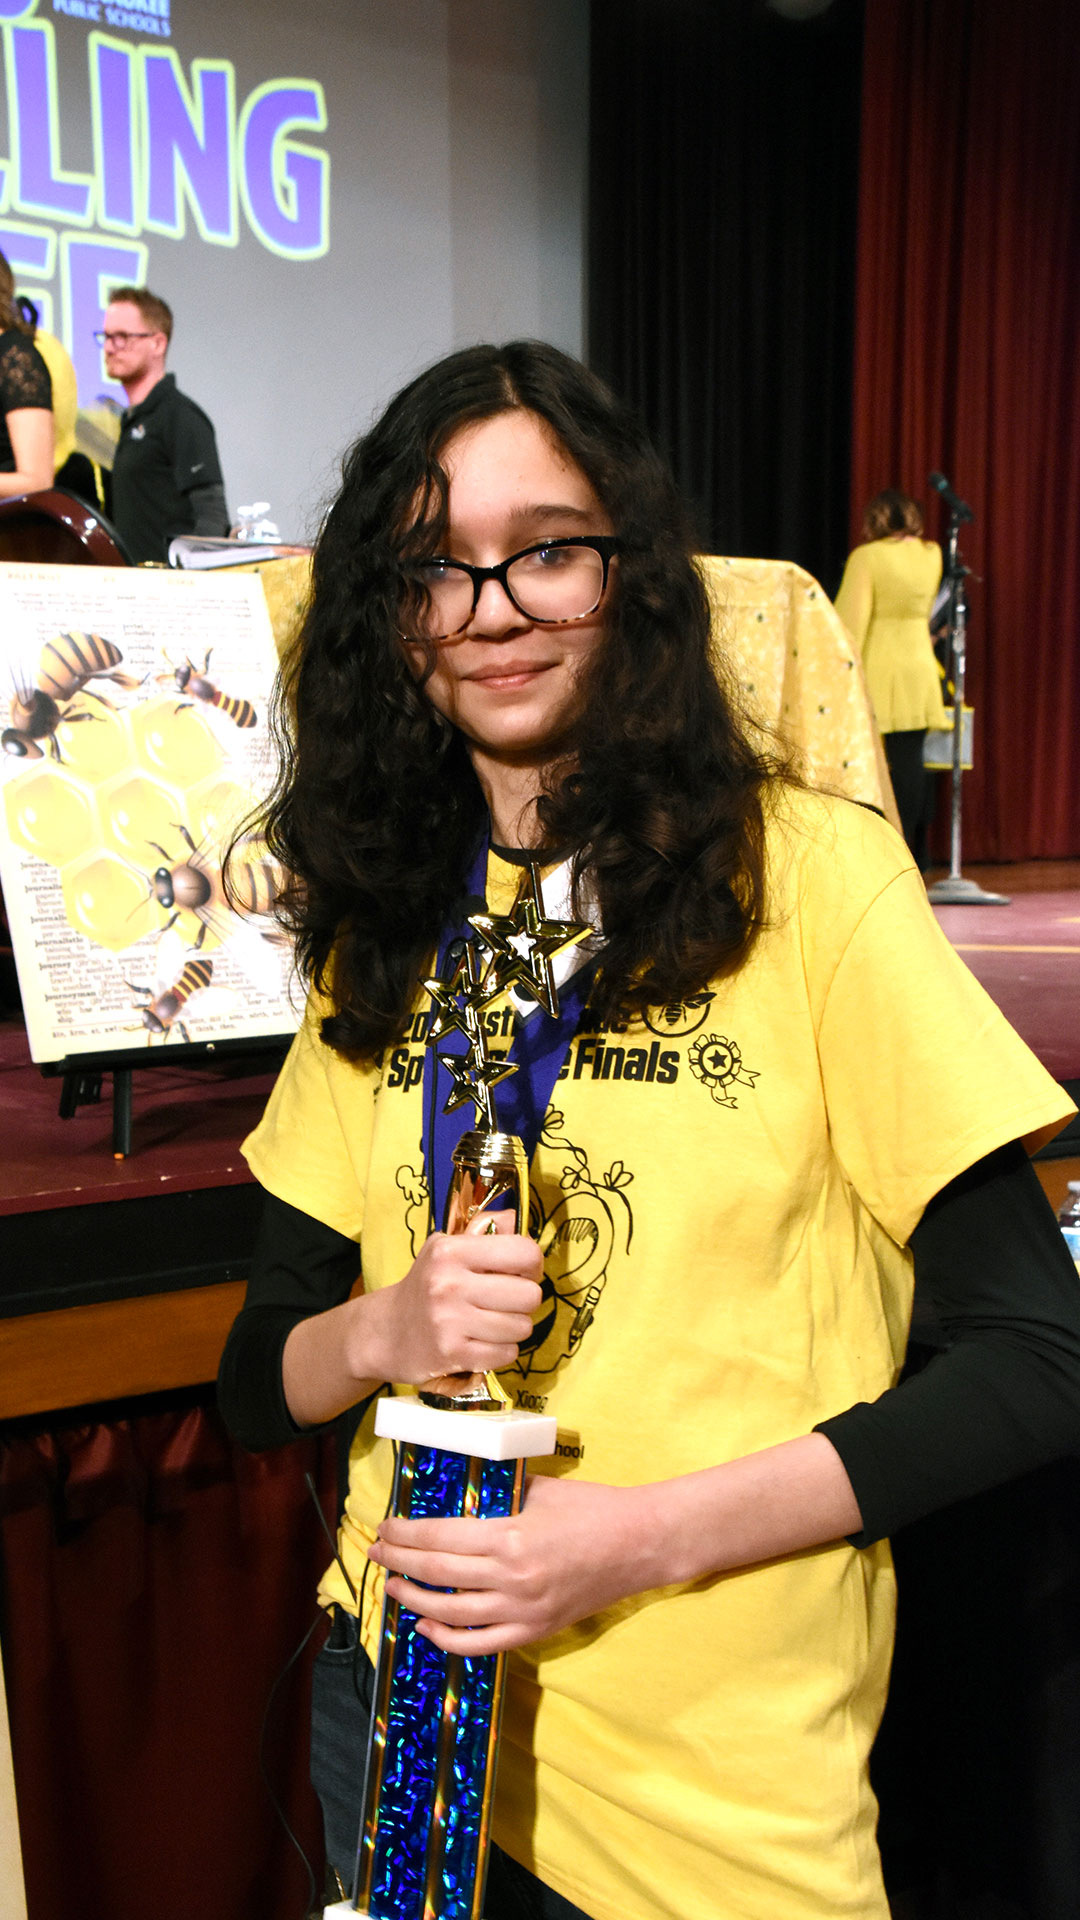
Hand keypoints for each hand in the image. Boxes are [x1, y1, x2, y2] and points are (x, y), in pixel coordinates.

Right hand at [355, 1214, 542, 1388]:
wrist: (384, 1332)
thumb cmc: (426, 1286)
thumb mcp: (446, 1248)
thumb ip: (483, 1231)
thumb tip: (514, 1219)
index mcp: (451, 1251)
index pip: (524, 1253)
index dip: (532, 1265)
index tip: (521, 1273)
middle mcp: (449, 1284)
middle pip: (529, 1295)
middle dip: (525, 1301)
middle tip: (507, 1302)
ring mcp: (450, 1322)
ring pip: (522, 1327)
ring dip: (514, 1328)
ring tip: (492, 1322)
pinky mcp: (452, 1354)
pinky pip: (507, 1353)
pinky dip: (501, 1350)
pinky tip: (482, 1342)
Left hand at [367, 1472, 666, 1654]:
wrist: (640, 1545)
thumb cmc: (592, 1508)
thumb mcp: (539, 1490)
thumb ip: (498, 1496)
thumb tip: (460, 1496)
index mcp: (509, 1537)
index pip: (439, 1537)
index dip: (405, 1534)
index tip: (384, 1526)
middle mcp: (510, 1578)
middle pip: (436, 1572)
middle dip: (397, 1561)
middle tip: (376, 1551)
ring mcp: (522, 1610)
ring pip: (449, 1612)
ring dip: (412, 1599)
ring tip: (391, 1586)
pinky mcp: (535, 1631)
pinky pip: (479, 1643)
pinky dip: (446, 1638)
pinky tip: (426, 1626)